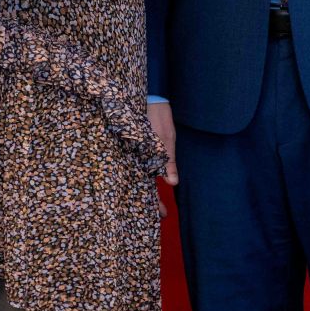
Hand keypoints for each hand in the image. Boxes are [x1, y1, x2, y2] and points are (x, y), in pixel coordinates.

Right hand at [147, 99, 178, 215]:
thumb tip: (172, 183)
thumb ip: (168, 161)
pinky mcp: (139, 145)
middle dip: (150, 199)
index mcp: (144, 157)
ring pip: (141, 175)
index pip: (146, 185)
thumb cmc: (157, 116)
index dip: (153, 201)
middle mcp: (138, 157)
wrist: (150, 96)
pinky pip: (141, 164)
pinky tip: (152, 178)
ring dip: (148, 188)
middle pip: (142, 183)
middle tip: (160, 213)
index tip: (160, 214)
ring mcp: (137, 152)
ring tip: (157, 201)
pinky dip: (147, 174)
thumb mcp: (166, 138)